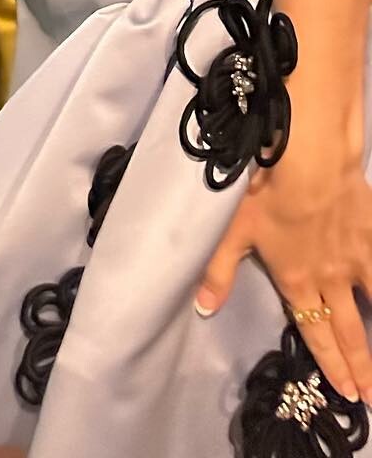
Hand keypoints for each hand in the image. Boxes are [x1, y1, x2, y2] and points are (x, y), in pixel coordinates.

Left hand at [197, 132, 371, 405]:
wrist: (309, 160)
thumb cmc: (265, 193)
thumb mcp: (232, 232)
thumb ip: (218, 273)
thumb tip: (203, 309)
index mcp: (295, 280)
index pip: (314, 332)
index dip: (330, 364)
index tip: (346, 394)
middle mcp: (330, 278)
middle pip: (347, 331)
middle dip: (360, 369)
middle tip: (371, 399)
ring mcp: (356, 259)